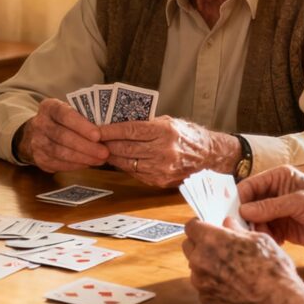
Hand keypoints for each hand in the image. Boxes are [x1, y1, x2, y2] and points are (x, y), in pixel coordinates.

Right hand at [16, 99, 108, 171]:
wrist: (38, 132)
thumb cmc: (64, 121)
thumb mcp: (71, 111)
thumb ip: (85, 117)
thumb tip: (109, 130)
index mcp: (49, 107)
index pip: (64, 114)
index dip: (81, 126)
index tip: (98, 135)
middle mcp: (39, 123)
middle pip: (62, 136)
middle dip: (85, 146)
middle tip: (104, 152)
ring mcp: (36, 142)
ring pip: (59, 152)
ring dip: (82, 158)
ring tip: (100, 160)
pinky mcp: (38, 158)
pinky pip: (57, 164)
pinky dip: (74, 165)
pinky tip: (88, 164)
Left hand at [99, 117, 237, 187]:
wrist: (210, 156)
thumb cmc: (188, 135)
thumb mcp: (169, 122)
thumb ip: (146, 124)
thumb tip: (119, 124)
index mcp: (165, 131)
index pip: (131, 130)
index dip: (110, 130)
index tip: (96, 129)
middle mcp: (163, 151)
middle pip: (126, 148)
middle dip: (107, 144)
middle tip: (93, 140)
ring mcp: (161, 168)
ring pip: (127, 162)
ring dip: (112, 156)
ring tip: (101, 150)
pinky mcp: (160, 181)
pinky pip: (135, 172)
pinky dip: (124, 166)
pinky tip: (117, 160)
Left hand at [183, 219, 303, 303]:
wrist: (276, 303)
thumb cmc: (271, 269)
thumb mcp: (259, 239)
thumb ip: (237, 229)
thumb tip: (228, 224)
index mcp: (211, 240)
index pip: (190, 226)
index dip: (199, 225)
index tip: (207, 227)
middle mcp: (200, 259)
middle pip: (188, 245)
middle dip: (199, 243)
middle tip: (218, 245)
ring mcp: (200, 280)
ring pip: (194, 265)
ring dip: (205, 263)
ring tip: (227, 266)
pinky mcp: (205, 297)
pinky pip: (201, 283)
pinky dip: (210, 281)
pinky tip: (229, 282)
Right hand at [238, 165, 303, 267]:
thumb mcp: (298, 202)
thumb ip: (270, 206)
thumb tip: (244, 211)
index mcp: (278, 178)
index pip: (249, 186)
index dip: (240, 200)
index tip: (234, 214)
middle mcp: (275, 193)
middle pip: (249, 204)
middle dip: (247, 217)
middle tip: (248, 230)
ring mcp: (278, 211)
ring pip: (255, 220)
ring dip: (256, 229)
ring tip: (265, 237)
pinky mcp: (282, 228)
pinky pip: (265, 232)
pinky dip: (266, 237)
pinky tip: (274, 242)